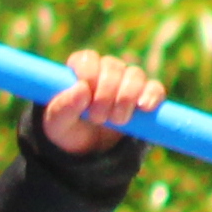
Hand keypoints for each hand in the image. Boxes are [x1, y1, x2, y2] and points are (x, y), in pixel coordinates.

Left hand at [42, 48, 169, 157]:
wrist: (90, 152)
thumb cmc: (69, 131)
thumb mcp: (57, 124)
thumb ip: (62, 107)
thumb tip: (81, 89)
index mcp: (81, 70)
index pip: (88, 59)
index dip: (89, 74)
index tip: (87, 94)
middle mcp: (106, 70)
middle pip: (113, 67)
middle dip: (106, 94)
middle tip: (98, 118)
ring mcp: (128, 81)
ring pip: (135, 75)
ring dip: (126, 98)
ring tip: (117, 120)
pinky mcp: (145, 96)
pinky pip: (154, 88)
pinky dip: (151, 96)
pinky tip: (144, 107)